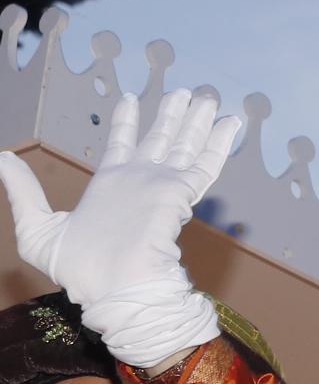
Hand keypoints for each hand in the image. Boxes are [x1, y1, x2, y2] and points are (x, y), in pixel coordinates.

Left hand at [0, 87, 235, 368]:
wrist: (114, 290)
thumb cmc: (79, 271)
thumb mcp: (36, 228)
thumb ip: (24, 191)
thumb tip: (2, 157)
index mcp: (109, 185)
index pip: (122, 145)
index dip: (126, 122)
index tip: (130, 99)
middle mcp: (139, 181)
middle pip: (160, 139)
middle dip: (172, 115)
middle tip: (187, 93)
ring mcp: (161, 186)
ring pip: (184, 145)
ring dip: (197, 122)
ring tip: (210, 99)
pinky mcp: (179, 193)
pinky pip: (204, 163)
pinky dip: (218, 142)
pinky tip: (230, 124)